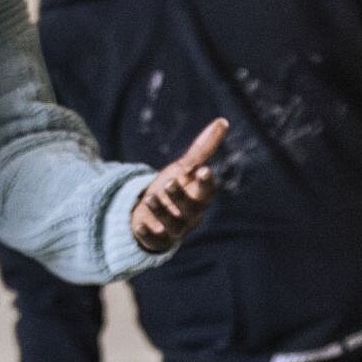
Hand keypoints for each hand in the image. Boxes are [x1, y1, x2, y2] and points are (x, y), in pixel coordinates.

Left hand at [130, 118, 227, 254]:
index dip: (206, 183)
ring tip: (150, 197)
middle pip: (190, 209)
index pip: (208, 191)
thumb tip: (222, 121)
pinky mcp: (157, 240)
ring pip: (173, 225)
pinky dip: (147, 233)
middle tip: (169, 182)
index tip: (202, 170)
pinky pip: (155, 240)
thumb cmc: (174, 188)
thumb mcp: (184, 168)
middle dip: (180, 196)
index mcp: (200, 198)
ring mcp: (175, 230)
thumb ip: (203, 148)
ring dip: (162, 211)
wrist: (153, 215)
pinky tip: (139, 225)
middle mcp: (191, 216)